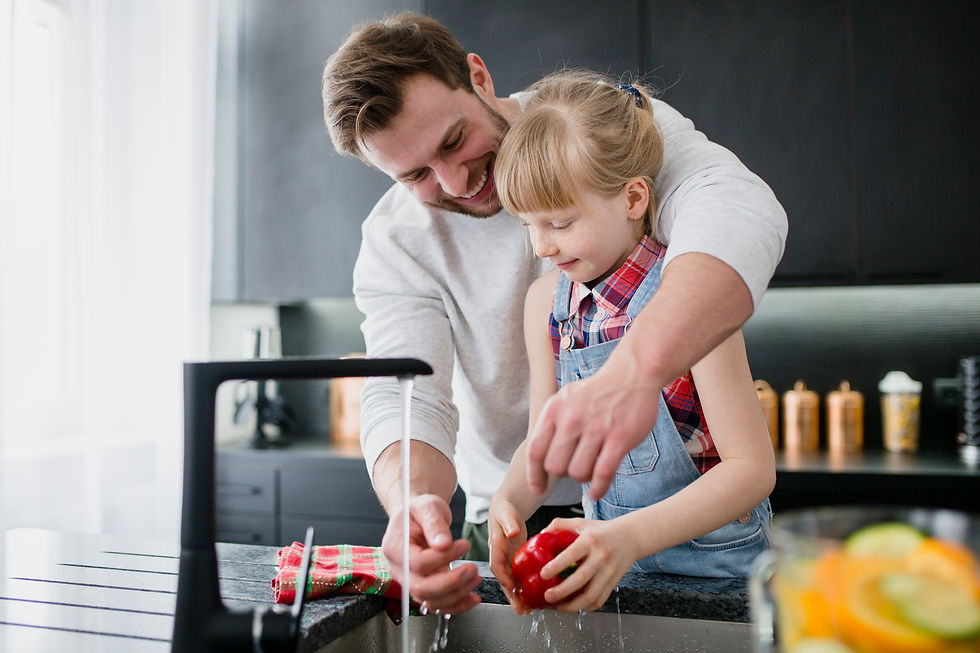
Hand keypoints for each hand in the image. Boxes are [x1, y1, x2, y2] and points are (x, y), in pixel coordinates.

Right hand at [381, 493, 481, 613]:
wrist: (417, 518)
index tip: (463, 545)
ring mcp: (410, 581)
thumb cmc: (419, 510)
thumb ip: (434, 524)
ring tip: (476, 578)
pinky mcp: (423, 588)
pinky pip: (438, 604)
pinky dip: (457, 605)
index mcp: (395, 547)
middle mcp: (400, 569)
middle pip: (421, 589)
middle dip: (451, 583)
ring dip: (457, 594)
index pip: (418, 562)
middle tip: (472, 569)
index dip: (443, 557)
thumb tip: (443, 544)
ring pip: (431, 600)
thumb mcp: (427, 507)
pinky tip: (473, 597)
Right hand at [487, 498, 529, 613]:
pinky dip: (524, 589)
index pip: (496, 564)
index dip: (503, 577)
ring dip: (518, 597)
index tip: (512, 587)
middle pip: (504, 580)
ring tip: (527, 611)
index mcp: (495, 546)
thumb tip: (512, 532)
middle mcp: (500, 557)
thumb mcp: (506, 513)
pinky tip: (532, 600)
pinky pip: (518, 578)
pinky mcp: (515, 563)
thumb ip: (509, 522)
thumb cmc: (504, 510)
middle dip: (511, 595)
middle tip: (520, 609)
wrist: (505, 510)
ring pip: (511, 583)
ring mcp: (507, 561)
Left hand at [526, 360, 660, 500]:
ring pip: (578, 473)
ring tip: (590, 469)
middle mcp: (572, 419)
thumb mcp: (565, 400)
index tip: (539, 488)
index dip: (534, 475)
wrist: (631, 374)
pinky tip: (597, 491)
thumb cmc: (596, 393)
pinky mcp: (619, 437)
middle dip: (563, 473)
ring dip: (583, 478)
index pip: (535, 451)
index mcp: (554, 410)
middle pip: (555, 467)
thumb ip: (551, 426)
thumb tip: (539, 459)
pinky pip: (602, 474)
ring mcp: (596, 428)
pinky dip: (598, 489)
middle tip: (575, 467)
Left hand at [536, 518, 635, 612]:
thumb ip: (560, 525)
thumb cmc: (602, 530)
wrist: (630, 537)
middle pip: (580, 579)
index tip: (543, 574)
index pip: (571, 555)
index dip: (556, 566)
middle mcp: (601, 557)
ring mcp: (609, 572)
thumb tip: (540, 535)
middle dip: (561, 591)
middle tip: (547, 596)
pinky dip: (586, 607)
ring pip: (591, 595)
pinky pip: (600, 600)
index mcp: (590, 541)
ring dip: (573, 605)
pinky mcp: (614, 582)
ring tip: (559, 607)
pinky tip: (574, 606)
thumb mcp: (581, 523)